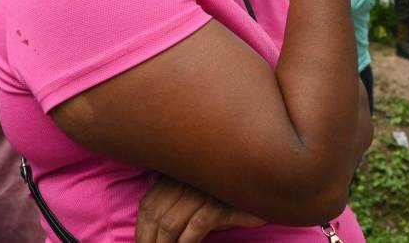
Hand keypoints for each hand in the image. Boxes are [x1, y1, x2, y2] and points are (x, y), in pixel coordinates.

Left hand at [135, 176, 264, 242]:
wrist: (267, 187)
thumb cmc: (230, 195)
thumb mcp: (200, 195)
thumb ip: (178, 198)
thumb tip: (153, 210)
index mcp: (179, 173)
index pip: (149, 203)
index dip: (141, 230)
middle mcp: (189, 177)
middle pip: (156, 214)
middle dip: (149, 242)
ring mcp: (204, 188)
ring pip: (171, 223)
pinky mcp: (220, 202)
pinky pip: (196, 226)